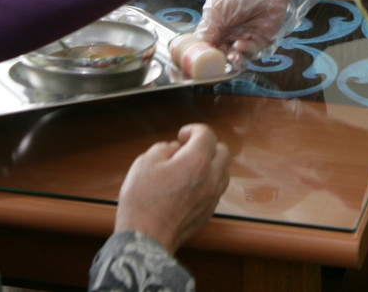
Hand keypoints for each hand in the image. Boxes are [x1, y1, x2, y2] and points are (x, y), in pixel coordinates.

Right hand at [114, 123, 231, 254]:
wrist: (146, 238)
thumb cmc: (143, 202)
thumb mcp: (144, 163)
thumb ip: (163, 148)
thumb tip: (173, 149)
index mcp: (196, 161)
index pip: (207, 134)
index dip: (194, 129)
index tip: (183, 134)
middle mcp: (210, 178)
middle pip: (223, 151)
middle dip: (208, 145)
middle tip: (189, 148)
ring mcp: (212, 197)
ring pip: (224, 171)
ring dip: (211, 164)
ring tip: (191, 167)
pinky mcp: (208, 212)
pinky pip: (216, 189)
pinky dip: (209, 181)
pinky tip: (191, 185)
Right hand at [196, 0, 302, 66]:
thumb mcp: (216, 7)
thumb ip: (208, 29)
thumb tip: (198, 47)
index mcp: (217, 24)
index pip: (209, 45)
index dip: (207, 55)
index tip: (204, 62)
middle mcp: (230, 32)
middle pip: (223, 54)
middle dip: (221, 61)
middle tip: (220, 63)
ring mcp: (246, 36)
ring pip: (238, 56)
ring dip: (234, 59)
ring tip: (232, 55)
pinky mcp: (262, 38)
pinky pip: (253, 52)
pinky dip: (246, 51)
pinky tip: (241, 44)